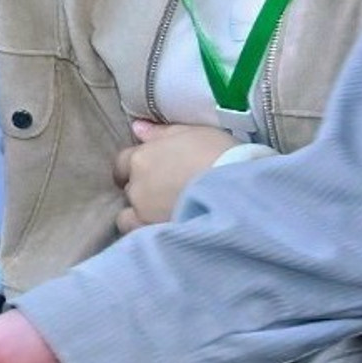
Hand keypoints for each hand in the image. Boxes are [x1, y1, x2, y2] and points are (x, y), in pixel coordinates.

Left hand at [116, 120, 235, 232]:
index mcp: (142, 158)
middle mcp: (137, 186)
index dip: (136, 166)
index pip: (123, 162)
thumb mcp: (194, 133)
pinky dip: (147, 231)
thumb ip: (161, 132)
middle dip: (144, 189)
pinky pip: (140, 234)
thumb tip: (137, 128)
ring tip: (168, 213)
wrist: (238, 191)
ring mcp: (144, 213)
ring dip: (143, 213)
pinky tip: (167, 229)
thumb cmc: (219, 155)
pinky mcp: (155, 234)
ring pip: (130, 214)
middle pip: (130, 188)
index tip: (152, 170)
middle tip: (170, 191)